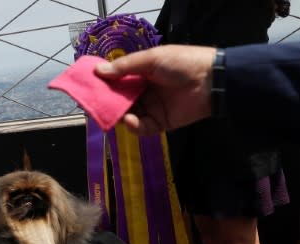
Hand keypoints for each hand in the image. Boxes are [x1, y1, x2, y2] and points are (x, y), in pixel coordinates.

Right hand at [95, 45, 215, 135]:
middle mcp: (145, 91)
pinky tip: (130, 120)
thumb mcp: (151, 59)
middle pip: (121, 100)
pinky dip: (134, 126)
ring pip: (129, 115)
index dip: (104, 83)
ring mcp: (153, 108)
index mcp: (142, 73)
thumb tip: (99, 70)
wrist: (210, 81)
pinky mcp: (161, 123)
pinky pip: (143, 128)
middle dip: (108, 103)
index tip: (89, 86)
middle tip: (94, 105)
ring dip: (120, 115)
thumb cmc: (181, 63)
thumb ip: (125, 67)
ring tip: (114, 113)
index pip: (118, 80)